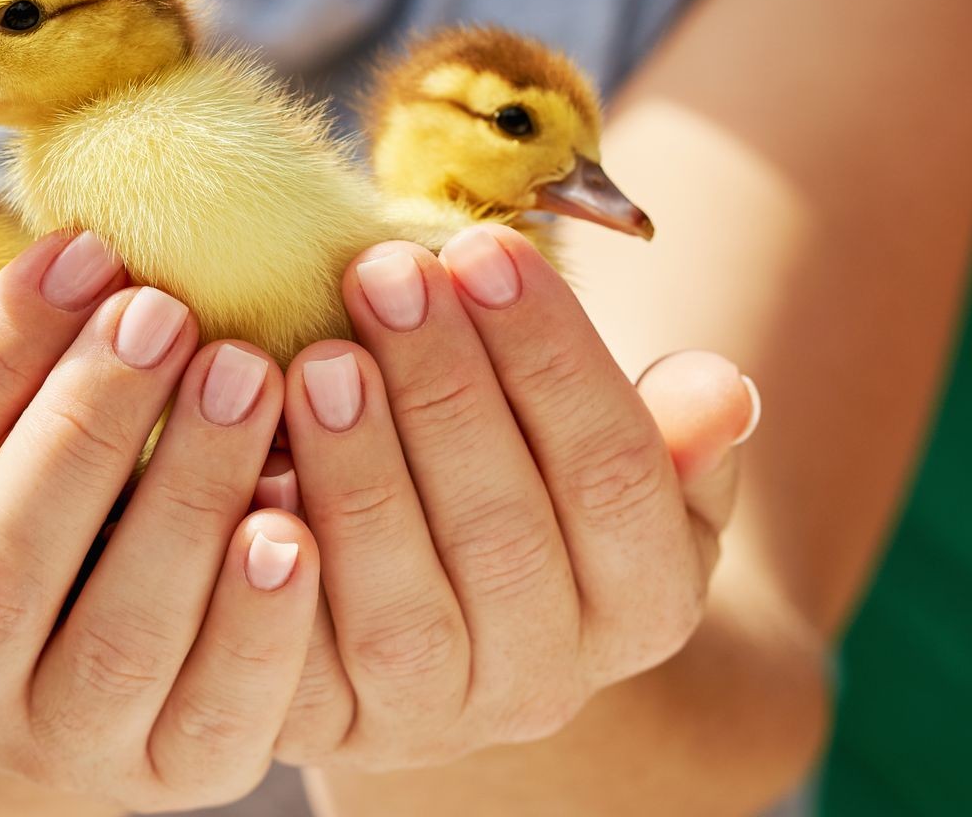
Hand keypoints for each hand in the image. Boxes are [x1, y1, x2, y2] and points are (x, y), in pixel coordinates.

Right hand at [0, 232, 321, 809]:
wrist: (52, 636)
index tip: (82, 246)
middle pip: (2, 560)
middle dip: (88, 423)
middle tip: (167, 309)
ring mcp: (55, 743)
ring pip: (117, 638)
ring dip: (188, 501)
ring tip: (251, 377)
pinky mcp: (169, 775)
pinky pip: (219, 718)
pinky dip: (261, 624)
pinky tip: (298, 521)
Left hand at [271, 225, 757, 769]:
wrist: (446, 623)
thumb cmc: (530, 486)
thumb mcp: (617, 459)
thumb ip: (673, 432)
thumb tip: (721, 389)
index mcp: (645, 604)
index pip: (614, 474)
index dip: (551, 356)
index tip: (485, 245)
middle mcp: (548, 681)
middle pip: (504, 534)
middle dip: (444, 390)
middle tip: (386, 273)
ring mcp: (434, 716)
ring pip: (400, 607)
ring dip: (358, 472)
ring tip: (317, 358)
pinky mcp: (326, 725)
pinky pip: (294, 656)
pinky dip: (267, 563)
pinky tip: (250, 458)